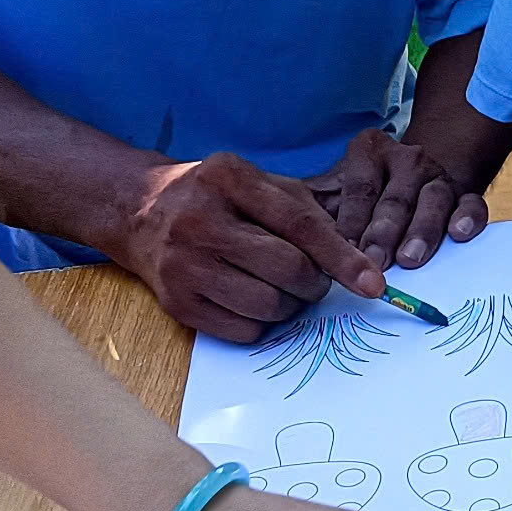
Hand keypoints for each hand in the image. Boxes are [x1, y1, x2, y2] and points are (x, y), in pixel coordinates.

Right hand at [114, 153, 383, 342]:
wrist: (139, 213)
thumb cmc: (216, 198)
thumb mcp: (258, 183)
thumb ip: (306, 212)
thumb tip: (355, 260)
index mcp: (228, 179)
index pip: (299, 224)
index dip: (342, 257)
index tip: (373, 284)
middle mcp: (200, 221)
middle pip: (287, 269)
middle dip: (315, 283)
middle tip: (313, 280)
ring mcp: (183, 265)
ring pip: (268, 306)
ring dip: (291, 305)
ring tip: (281, 287)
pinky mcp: (177, 304)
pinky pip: (244, 331)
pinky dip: (264, 323)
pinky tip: (254, 300)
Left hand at [306, 127, 491, 269]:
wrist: (420, 166)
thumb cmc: (369, 186)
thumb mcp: (339, 184)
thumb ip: (319, 205)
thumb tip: (284, 235)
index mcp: (370, 153)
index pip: (360, 187)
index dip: (353, 219)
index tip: (344, 248)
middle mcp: (407, 160)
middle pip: (395, 198)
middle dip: (384, 232)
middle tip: (375, 260)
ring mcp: (439, 176)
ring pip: (433, 201)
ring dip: (422, 231)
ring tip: (410, 259)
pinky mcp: (467, 192)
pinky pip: (472, 203)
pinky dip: (468, 218)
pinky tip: (459, 235)